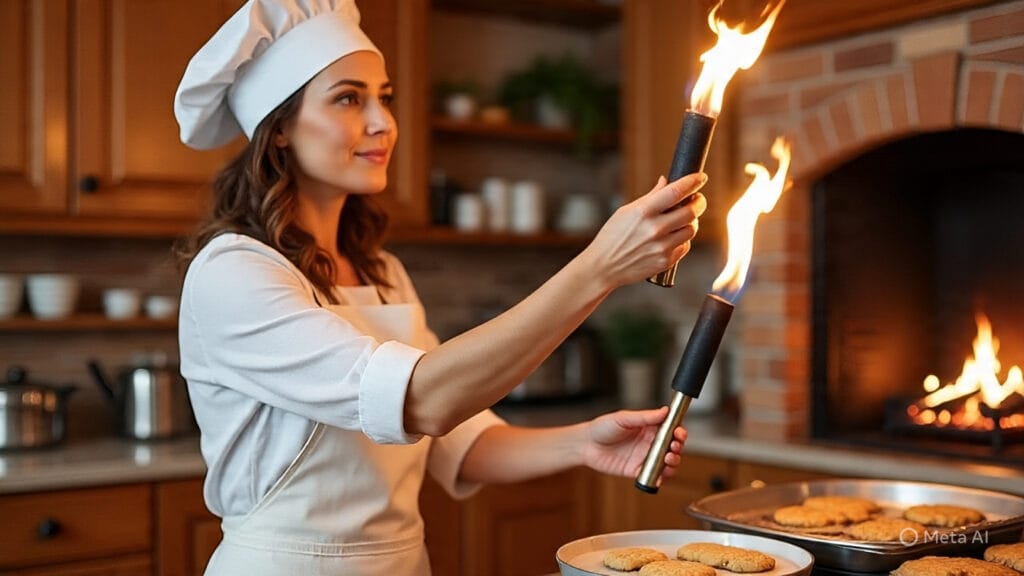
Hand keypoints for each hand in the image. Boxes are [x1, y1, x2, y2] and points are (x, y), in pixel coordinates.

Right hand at [581, 173, 707, 288]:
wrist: (604, 266)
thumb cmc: (612, 236)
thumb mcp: (626, 211)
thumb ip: (650, 197)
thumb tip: (666, 181)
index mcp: (643, 212)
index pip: (675, 192)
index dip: (692, 182)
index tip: (700, 177)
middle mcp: (654, 229)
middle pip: (691, 211)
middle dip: (698, 202)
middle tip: (697, 200)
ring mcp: (661, 247)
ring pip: (691, 229)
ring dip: (691, 222)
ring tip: (682, 220)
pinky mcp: (665, 261)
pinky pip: (685, 246)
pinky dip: (682, 239)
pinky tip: (672, 237)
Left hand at [581, 407, 686, 482]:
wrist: (585, 445)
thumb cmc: (602, 428)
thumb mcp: (623, 418)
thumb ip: (644, 417)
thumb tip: (665, 411)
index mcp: (648, 427)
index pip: (670, 429)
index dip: (679, 431)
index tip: (680, 432)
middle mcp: (649, 443)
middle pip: (672, 447)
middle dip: (678, 447)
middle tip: (674, 446)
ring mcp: (644, 457)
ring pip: (667, 463)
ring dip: (673, 462)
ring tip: (668, 459)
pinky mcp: (637, 471)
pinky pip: (653, 476)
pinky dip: (660, 478)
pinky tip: (660, 476)